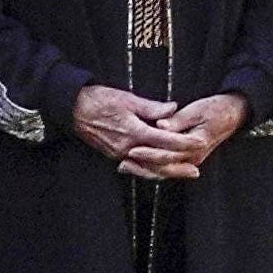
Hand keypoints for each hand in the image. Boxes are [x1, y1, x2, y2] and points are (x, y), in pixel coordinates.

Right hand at [72, 84, 194, 179]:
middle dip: (179, 167)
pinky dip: (149, 171)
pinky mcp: (114, 155)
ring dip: (166, 172)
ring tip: (182, 174)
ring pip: (147, 169)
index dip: (184, 143)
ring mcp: (119, 154)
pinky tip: (159, 172)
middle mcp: (128, 147)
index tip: (199, 142)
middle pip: (158, 162)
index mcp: (134, 131)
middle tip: (196, 170)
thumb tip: (172, 108)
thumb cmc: (99, 100)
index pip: (165, 141)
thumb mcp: (128, 99)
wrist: (73, 109)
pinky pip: (136, 167)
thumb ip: (151, 107)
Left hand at [124, 92, 249, 179]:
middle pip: (164, 168)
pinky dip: (152, 168)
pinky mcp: (188, 159)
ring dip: (144, 170)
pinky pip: (168, 168)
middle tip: (122, 163)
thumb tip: (161, 125)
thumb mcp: (198, 110)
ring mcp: (192, 160)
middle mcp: (194, 157)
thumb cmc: (216, 109)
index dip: (149, 152)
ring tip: (124, 166)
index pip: (168, 153)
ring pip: (165, 171)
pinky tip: (137, 165)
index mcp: (196, 144)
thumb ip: (178, 119)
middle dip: (142, 167)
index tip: (132, 149)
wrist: (233, 114)